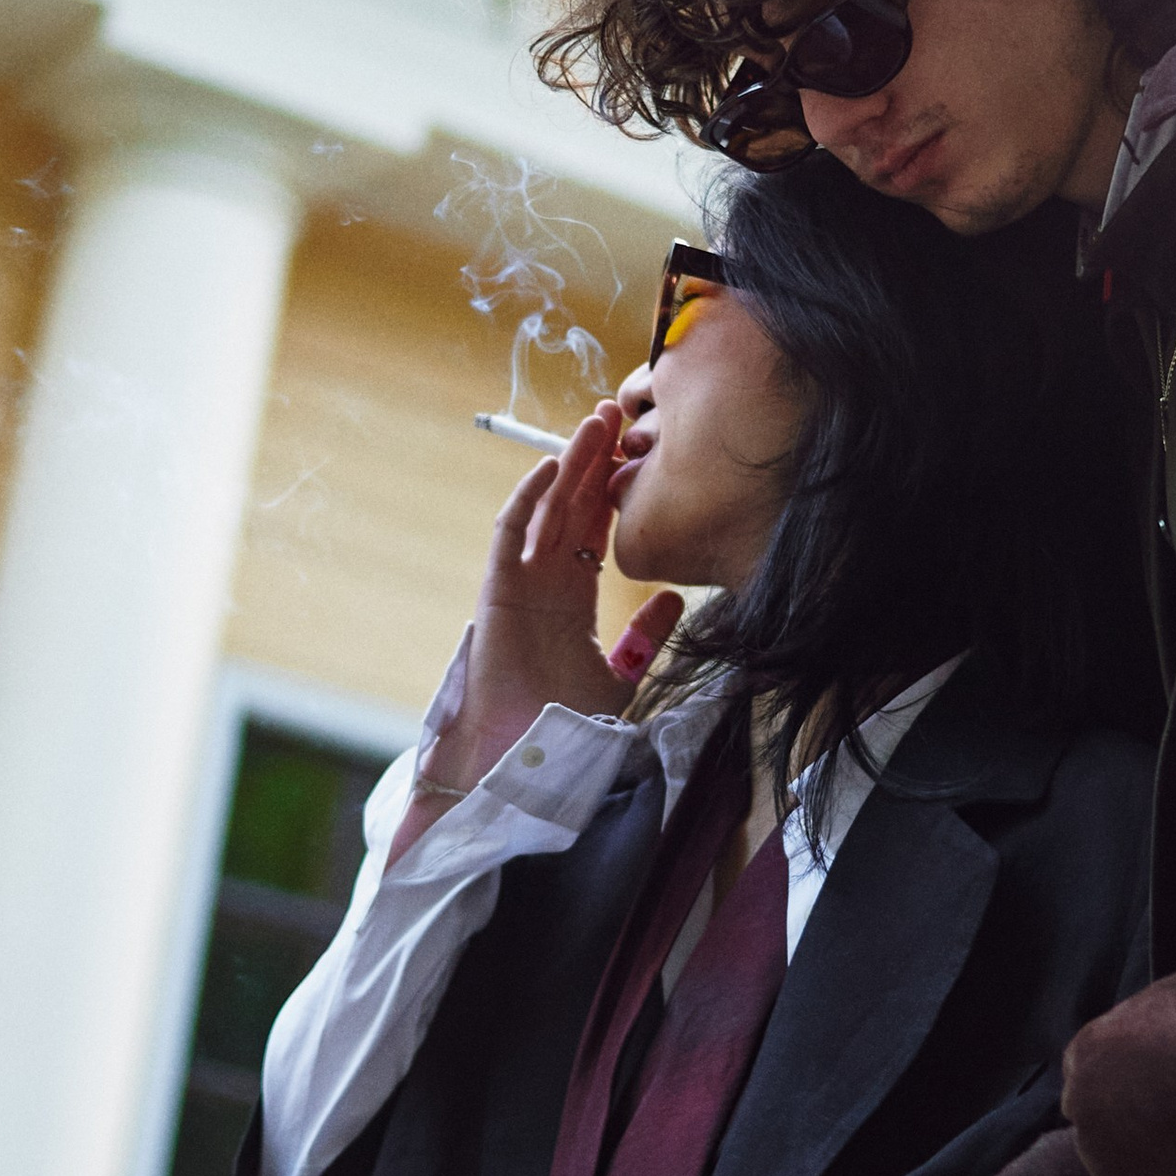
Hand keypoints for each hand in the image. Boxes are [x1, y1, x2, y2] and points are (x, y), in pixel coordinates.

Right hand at [393, 410, 681, 852]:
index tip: (642, 455)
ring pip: (545, 508)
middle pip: (572, 507)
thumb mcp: (621, 675)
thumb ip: (645, 637)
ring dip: (569, 464)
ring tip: (597, 421)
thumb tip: (676, 599)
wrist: (527, 761)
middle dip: (595, 461)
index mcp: (572, 599)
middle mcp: (545, 584)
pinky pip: (510, 532)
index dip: (615, 491)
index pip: (594, 531)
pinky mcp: (498, 589)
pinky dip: (529, 497)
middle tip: (621, 414)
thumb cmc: (567, 728)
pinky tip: (553, 465)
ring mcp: (519, 583)